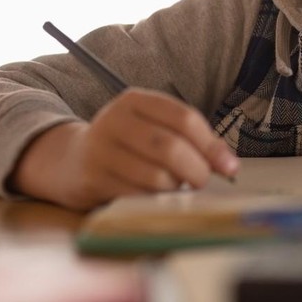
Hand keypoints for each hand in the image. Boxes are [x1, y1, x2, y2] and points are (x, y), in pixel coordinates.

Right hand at [12, 88, 239, 209]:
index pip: (184, 118)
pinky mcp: (93, 179)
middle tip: (203, 181)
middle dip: (197, 170)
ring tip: (174, 186)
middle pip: (170, 147)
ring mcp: (101, 150)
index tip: (229, 167)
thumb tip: (229, 165)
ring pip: (156, 176)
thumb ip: (193, 140)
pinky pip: (139, 196)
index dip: (211, 145)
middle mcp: (115, 120)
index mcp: (135, 100)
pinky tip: (155, 196)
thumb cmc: (129, 145)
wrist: (72, 161)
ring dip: (175, 188)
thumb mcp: (156, 129)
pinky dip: (156, 201)